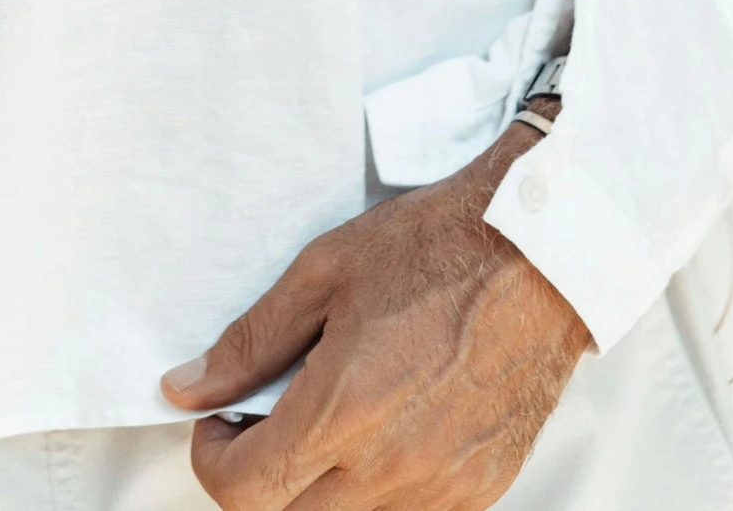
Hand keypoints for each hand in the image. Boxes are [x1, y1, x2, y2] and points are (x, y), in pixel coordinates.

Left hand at [161, 121, 589, 510]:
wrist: (543, 252)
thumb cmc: (440, 247)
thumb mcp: (324, 272)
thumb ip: (250, 341)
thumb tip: (188, 386)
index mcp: (345, 409)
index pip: (247, 491)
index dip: (213, 459)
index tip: (217, 422)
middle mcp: (393, 465)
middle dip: (261, 475)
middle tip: (264, 416)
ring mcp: (443, 487)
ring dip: (321, 481)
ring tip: (332, 411)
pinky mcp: (482, 488)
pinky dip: (379, 482)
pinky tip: (386, 422)